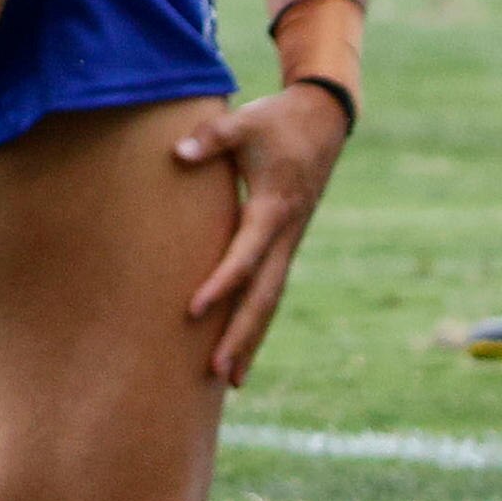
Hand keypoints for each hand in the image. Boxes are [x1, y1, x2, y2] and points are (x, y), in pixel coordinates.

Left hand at [174, 82, 354, 383]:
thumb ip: (211, 138)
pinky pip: (271, 289)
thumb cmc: (277, 121)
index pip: (244, 255)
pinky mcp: (286, 244)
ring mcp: (289, 243)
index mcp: (273, 209)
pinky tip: (242, 348)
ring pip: (271, 300)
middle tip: (217, 371)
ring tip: (230, 380)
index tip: (193, 309)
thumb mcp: (244, 122)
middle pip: (263, 295)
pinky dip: (257, 320)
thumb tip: (178, 154)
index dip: (220, 283)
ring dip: (251, 338)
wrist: (323, 120)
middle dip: (241, 334)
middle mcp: (286, 235)